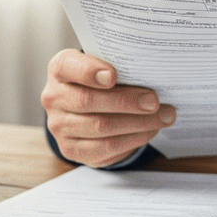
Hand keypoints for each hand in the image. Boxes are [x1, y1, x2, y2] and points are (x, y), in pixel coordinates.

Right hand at [41, 49, 175, 166]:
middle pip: (88, 101)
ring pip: (100, 127)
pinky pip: (105, 147)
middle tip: (154, 101)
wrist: (86, 110)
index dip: (89, 71)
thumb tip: (153, 77)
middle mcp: (53, 97)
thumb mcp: (105, 66)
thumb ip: (120, 67)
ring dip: (137, 123)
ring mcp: (59, 126)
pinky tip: (149, 131)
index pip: (67, 66)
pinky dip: (132, 139)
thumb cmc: (101, 82)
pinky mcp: (72, 149)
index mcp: (60, 69)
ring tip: (162, 117)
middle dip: (126, 101)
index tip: (114, 76)